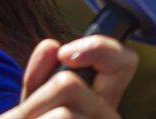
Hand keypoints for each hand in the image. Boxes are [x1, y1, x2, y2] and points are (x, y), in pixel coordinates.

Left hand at [0, 36, 136, 117]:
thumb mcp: (34, 111)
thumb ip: (40, 80)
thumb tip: (50, 45)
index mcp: (102, 104)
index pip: (122, 62)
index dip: (99, 47)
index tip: (65, 54)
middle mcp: (109, 118)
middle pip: (68, 85)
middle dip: (33, 102)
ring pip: (59, 114)